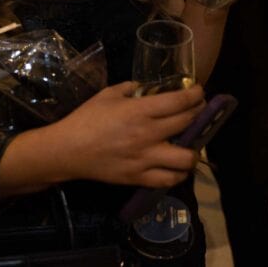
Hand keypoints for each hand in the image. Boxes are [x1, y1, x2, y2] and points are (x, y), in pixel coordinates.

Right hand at [52, 81, 203, 187]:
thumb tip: (146, 89)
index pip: (179, 102)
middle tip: (197, 110)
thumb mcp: (107, 94)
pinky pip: (169, 179)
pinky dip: (178, 173)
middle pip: (187, 123)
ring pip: (186, 158)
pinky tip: (176, 165)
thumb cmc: (86, 119)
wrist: (68, 151)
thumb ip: (130, 88)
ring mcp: (146, 159)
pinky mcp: (140, 177)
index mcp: (140, 111)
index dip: (195, 95)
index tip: (199, 92)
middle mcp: (148, 134)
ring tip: (190, 143)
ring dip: (193, 149)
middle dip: (198, 113)